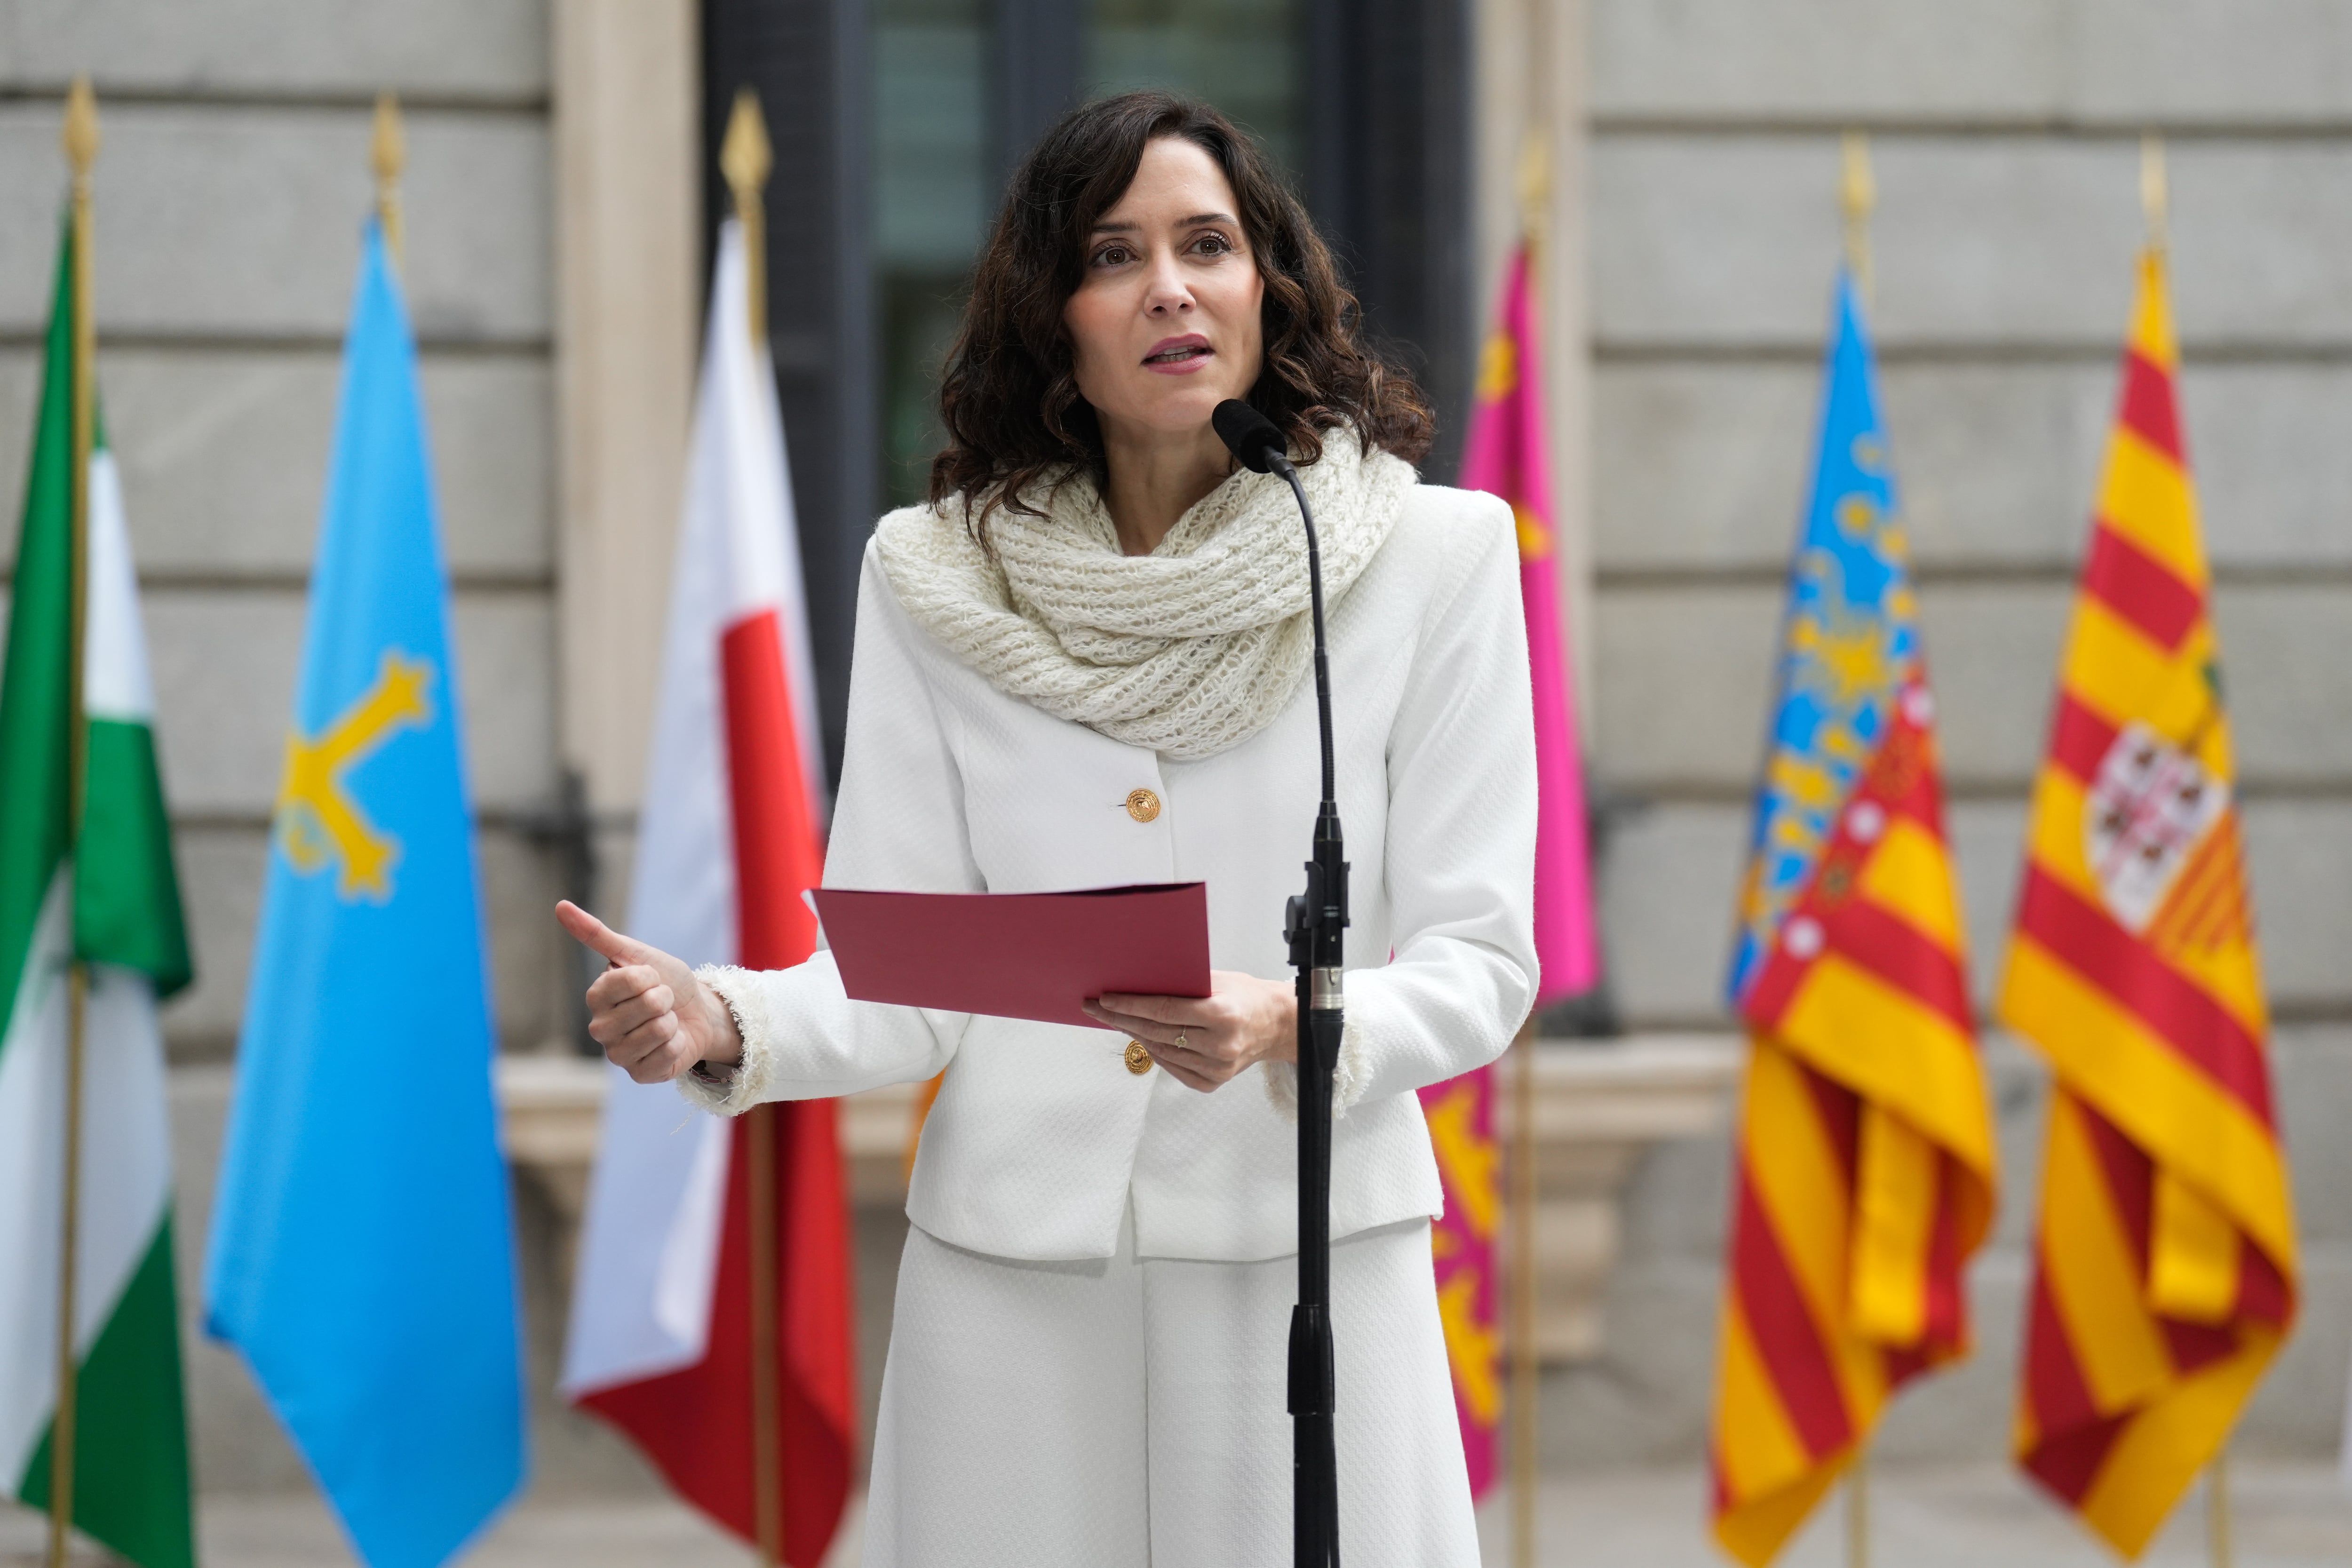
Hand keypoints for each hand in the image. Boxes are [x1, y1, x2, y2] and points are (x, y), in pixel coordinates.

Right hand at [555, 900, 742, 1083]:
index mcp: (596, 997)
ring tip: (666, 1022)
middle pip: (647, 1005)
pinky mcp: (639, 1074)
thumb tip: (560, 906)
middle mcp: (600, 1028)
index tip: (651, 977)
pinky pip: (665, 1056)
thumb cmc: (665, 981)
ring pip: (658, 1031)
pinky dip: (677, 1045)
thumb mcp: (636, 953)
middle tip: (661, 1002)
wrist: (697, 1012)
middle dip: (665, 998)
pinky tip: (670, 1042)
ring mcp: (618, 1054)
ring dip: (672, 1022)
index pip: (629, 980)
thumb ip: (597, 934)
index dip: (650, 976)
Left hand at [1082, 970, 1295, 1093]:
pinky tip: (1142, 1038)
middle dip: (1122, 1019)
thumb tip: (1139, 982)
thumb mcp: (1217, 980)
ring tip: (1115, 1021)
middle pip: (1157, 1032)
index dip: (1131, 1005)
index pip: (1164, 1010)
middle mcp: (1220, 1045)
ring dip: (1135, 1035)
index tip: (1106, 999)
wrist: (1276, 1025)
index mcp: (1223, 1015)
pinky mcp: (1213, 1082)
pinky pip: (1174, 1067)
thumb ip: (1182, 984)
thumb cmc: (1246, 997)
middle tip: (1097, 1009)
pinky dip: (1155, 1052)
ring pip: (1161, 1051)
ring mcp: (1217, 1068)